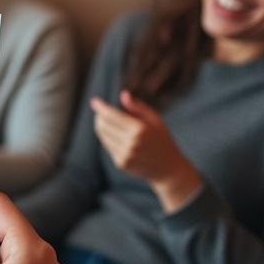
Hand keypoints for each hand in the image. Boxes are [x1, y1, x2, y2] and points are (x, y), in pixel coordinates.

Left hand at [91, 90, 201, 209]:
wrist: (168, 168)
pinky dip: (109, 138)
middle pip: (103, 125)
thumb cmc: (162, 139)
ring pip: (103, 135)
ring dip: (102, 126)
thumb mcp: (155, 120)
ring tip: (110, 122)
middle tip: (102, 111)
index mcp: (140, 130)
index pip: (111, 115)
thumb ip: (138, 107)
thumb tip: (123, 94)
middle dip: (100, 116)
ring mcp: (124, 155)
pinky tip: (117, 135)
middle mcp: (131, 143)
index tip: (94, 101)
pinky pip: (108, 146)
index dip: (101, 107)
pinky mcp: (121, 163)